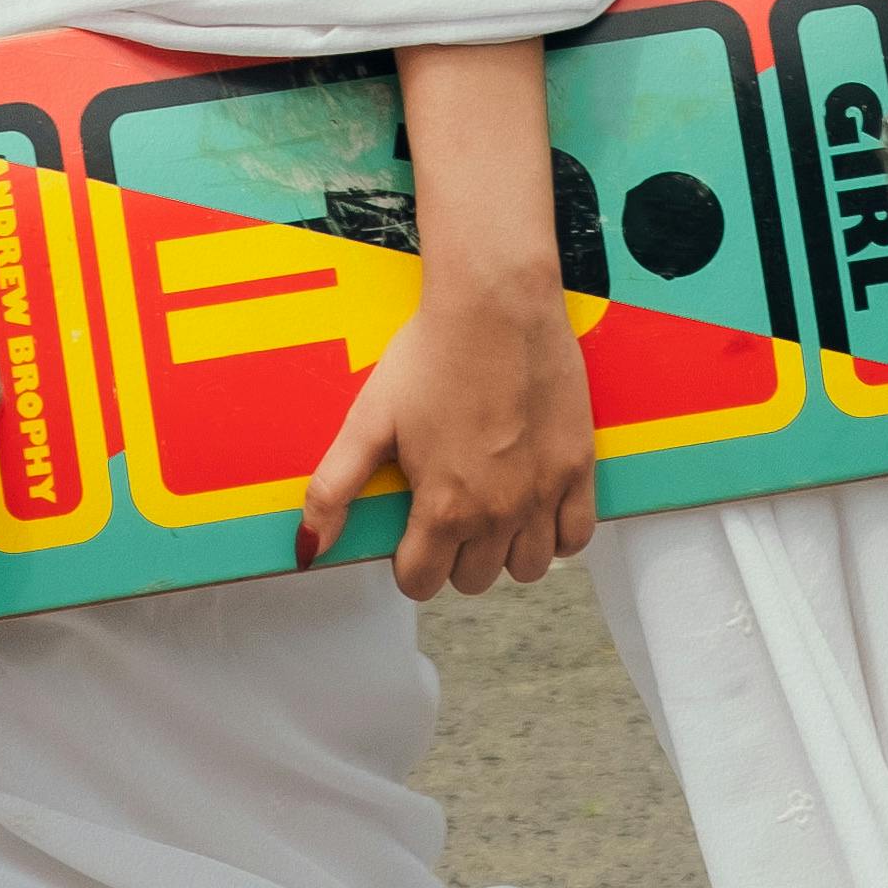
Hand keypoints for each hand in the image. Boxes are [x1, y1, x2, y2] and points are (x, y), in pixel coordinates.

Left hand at [299, 271, 599, 598]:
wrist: (497, 304)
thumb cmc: (431, 354)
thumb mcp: (369, 419)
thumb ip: (334, 489)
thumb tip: (308, 546)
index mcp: (443, 507)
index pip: (422, 582)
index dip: (409, 562)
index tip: (411, 534)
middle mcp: (497, 512)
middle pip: (473, 580)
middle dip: (454, 556)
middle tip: (448, 513)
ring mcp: (542, 493)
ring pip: (527, 568)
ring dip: (505, 551)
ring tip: (491, 513)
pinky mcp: (578, 468)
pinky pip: (575, 537)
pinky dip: (556, 535)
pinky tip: (534, 508)